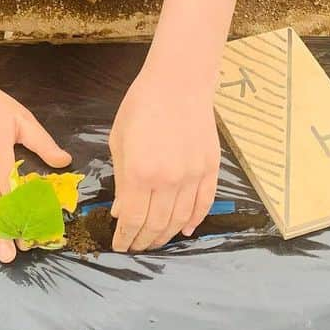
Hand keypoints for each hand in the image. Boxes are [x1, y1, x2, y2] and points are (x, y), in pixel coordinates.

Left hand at [109, 67, 220, 252]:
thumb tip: (121, 212)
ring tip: (155, 241)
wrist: (178, 83)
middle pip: (157, 224)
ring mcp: (193, 176)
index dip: (126, 237)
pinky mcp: (210, 169)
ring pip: (180, 219)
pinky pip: (203, 204)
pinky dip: (194, 220)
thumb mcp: (119, 140)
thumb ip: (121, 179)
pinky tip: (184, 229)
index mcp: (141, 173)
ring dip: (166, 235)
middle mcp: (169, 181)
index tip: (119, 246)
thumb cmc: (141, 105)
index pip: (133, 219)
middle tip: (136, 247)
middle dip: (144, 241)